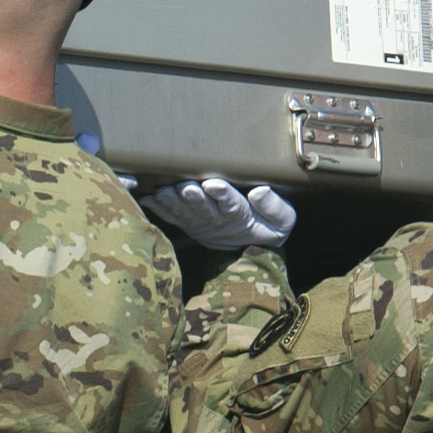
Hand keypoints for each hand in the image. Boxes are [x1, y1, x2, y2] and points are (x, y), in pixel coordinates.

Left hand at [150, 175, 296, 254]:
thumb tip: (259, 191)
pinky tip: (150, 198)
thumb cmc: (269, 226)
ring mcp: (202, 224)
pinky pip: (173, 218)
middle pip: (205, 209)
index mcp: (242, 216)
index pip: (233, 206)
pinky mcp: (190, 224)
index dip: (223, 195)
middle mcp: (219, 221)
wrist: (253, 248)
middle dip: (194, 198)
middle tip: (186, 187)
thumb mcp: (282, 221)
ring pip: (186, 214)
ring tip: (165, 191)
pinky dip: (161, 209)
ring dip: (174, 203)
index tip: (214, 184)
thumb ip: (274, 207)